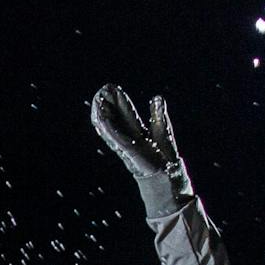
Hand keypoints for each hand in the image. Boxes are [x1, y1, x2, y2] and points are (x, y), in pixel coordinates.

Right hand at [90, 85, 189, 204]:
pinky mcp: (128, 151)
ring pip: (110, 126)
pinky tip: (100, 117)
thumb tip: (157, 97)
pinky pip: (114, 137)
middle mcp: (129, 137)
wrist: (166, 177)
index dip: (118, 100)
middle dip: (108, 104)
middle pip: (115, 117)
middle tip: (102, 89)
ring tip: (98, 100)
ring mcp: (126, 145)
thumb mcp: (161, 129)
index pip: (124, 112)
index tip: (110, 87)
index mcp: (136, 131)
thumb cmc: (164, 158)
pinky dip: (107, 127)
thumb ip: (157, 114)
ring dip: (103, 114)